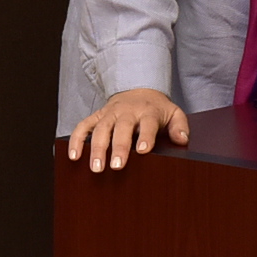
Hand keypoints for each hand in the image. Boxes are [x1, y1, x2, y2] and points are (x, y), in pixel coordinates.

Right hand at [65, 88, 188, 172]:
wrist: (138, 88)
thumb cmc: (156, 108)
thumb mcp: (173, 113)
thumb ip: (180, 126)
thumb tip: (182, 139)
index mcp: (147, 112)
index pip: (148, 124)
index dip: (145, 137)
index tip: (143, 151)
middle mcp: (127, 111)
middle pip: (121, 128)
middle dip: (118, 147)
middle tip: (116, 166)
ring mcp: (109, 113)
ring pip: (101, 129)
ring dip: (97, 148)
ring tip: (96, 167)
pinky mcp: (96, 116)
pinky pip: (83, 126)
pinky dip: (76, 140)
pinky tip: (74, 156)